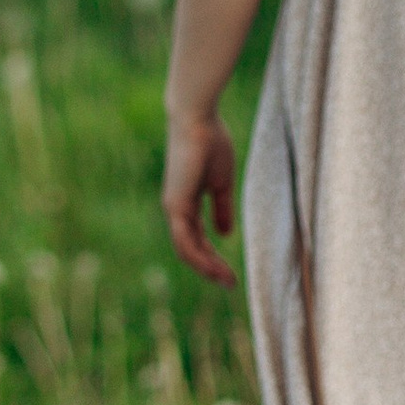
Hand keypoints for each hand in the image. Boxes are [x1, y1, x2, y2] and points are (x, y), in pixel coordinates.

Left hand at [162, 112, 240, 286]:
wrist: (197, 121)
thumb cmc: (211, 144)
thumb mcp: (221, 183)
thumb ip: (221, 209)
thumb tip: (223, 234)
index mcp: (186, 204)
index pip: (196, 239)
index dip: (212, 257)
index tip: (230, 273)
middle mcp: (176, 209)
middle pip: (190, 249)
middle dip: (210, 268)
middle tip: (230, 284)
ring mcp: (173, 208)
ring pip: (186, 250)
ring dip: (206, 268)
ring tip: (227, 281)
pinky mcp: (175, 205)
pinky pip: (185, 240)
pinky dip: (199, 257)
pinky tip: (214, 268)